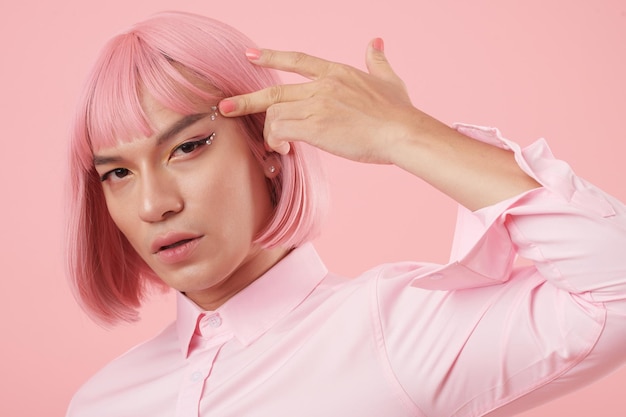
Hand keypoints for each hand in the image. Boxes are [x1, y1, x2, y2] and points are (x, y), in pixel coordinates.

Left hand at [218, 39, 427, 164]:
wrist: (402, 132)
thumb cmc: (399, 112)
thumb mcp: (389, 79)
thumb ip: (377, 61)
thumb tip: (377, 41)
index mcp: (336, 72)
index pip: (297, 60)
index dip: (271, 56)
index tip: (250, 56)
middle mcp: (322, 86)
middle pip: (273, 90)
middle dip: (246, 100)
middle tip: (225, 107)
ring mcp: (316, 105)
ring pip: (274, 113)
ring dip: (271, 132)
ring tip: (279, 146)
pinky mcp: (315, 126)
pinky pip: (281, 131)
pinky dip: (277, 142)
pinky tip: (285, 151)